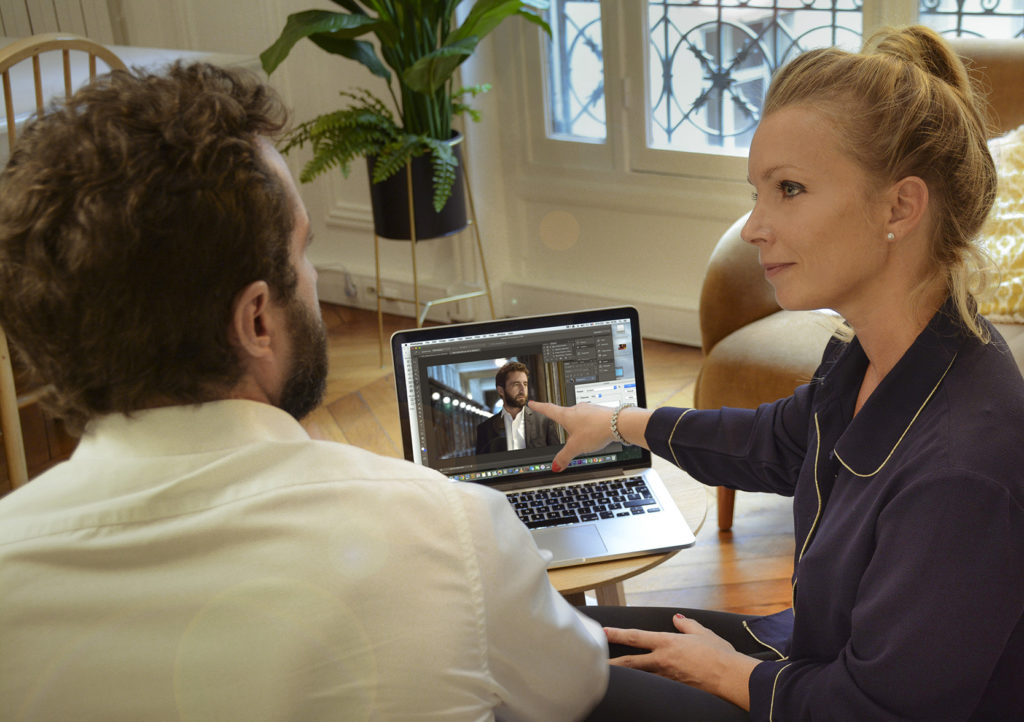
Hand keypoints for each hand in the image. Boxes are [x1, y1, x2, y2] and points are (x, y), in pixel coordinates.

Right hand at [528, 401, 615, 471]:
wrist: (618, 423)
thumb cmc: (596, 430)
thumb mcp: (576, 448)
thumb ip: (564, 457)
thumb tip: (555, 466)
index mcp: (566, 415)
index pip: (548, 409)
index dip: (538, 407)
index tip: (532, 403)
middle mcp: (577, 409)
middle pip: (564, 413)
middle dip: (561, 419)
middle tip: (557, 422)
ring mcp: (589, 409)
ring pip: (578, 416)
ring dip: (576, 423)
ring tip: (579, 433)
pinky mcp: (599, 413)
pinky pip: (590, 418)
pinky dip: (588, 425)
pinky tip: (593, 432)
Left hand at [605, 613, 757, 709]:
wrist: (729, 677)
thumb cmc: (719, 654)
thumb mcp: (702, 633)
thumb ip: (686, 625)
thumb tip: (677, 619)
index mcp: (667, 643)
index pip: (636, 637)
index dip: (617, 634)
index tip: (603, 632)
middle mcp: (663, 660)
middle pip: (631, 662)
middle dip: (612, 662)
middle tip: (596, 662)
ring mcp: (667, 677)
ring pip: (641, 675)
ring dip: (626, 675)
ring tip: (611, 676)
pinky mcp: (675, 689)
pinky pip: (656, 685)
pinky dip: (646, 685)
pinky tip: (639, 687)